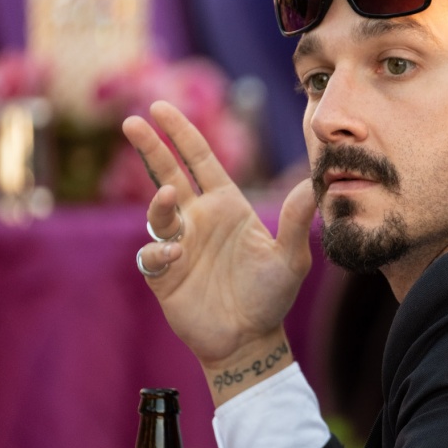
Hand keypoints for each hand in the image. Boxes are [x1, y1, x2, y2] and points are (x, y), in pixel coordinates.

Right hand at [123, 101, 316, 403]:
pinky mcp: (164, 275)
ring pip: (157, 212)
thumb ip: (299, 221)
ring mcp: (179, 245)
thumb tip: (316, 184)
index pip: (200, 160)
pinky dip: (158, 251)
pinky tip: (174, 256)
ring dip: (158, 202)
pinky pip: (151, 254)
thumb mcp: (291, 257)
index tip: (161, 107)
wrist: (250, 340)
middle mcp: (199, 219)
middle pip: (167, 173)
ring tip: (169, 197)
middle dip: (150, 147)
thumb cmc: (271, 296)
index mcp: (227, 206)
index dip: (182, 133)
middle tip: (132, 121)